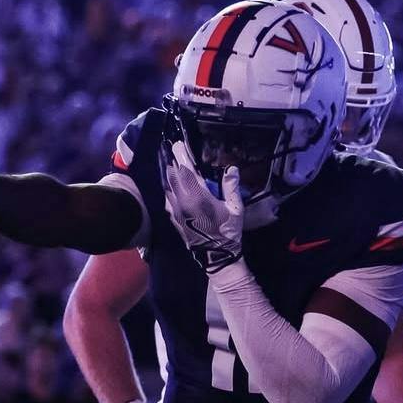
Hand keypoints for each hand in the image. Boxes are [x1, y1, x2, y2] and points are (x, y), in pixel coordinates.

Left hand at [163, 141, 243, 273]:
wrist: (216, 257)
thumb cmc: (228, 232)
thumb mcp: (235, 209)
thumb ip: (231, 187)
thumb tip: (231, 168)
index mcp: (197, 197)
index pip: (185, 170)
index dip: (180, 155)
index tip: (177, 144)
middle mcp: (181, 202)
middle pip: (172, 176)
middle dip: (173, 162)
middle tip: (175, 151)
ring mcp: (175, 211)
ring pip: (168, 187)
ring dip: (170, 175)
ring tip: (173, 165)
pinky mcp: (173, 219)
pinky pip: (167, 199)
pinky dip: (169, 189)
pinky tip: (174, 186)